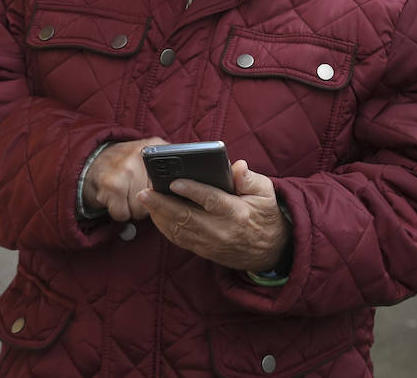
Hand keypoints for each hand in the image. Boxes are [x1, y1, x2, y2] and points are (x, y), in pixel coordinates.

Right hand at [83, 137, 166, 221]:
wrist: (92, 161)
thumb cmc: (126, 163)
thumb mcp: (149, 155)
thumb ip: (168, 165)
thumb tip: (188, 186)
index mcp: (155, 145)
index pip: (173, 177)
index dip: (168, 190)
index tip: (164, 193)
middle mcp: (141, 155)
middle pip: (157, 197)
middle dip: (149, 202)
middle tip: (138, 192)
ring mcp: (126, 169)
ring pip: (141, 208)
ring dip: (133, 209)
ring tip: (126, 194)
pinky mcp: (111, 185)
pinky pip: (123, 214)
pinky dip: (119, 213)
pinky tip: (116, 199)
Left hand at [137, 159, 291, 271]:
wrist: (270, 250)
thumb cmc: (265, 214)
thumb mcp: (266, 192)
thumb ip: (250, 179)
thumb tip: (238, 166)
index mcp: (237, 213)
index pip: (211, 200)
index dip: (192, 191)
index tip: (175, 181)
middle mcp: (221, 230)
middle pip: (187, 217)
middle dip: (163, 204)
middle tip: (146, 192)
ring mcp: (210, 243)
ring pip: (179, 230)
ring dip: (159, 215)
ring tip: (146, 199)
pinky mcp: (204, 251)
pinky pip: (179, 239)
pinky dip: (165, 227)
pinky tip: (155, 213)